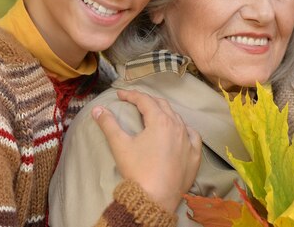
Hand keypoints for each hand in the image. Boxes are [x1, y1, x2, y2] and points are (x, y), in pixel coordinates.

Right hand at [92, 90, 201, 212]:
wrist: (156, 197)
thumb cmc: (137, 170)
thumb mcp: (120, 145)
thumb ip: (109, 124)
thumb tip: (98, 109)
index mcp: (160, 121)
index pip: (145, 100)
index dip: (131, 95)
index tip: (120, 94)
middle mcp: (177, 126)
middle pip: (163, 106)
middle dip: (147, 101)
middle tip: (134, 101)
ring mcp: (188, 140)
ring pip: (178, 119)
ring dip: (165, 113)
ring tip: (154, 114)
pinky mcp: (194, 154)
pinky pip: (192, 135)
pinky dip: (184, 129)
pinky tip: (180, 131)